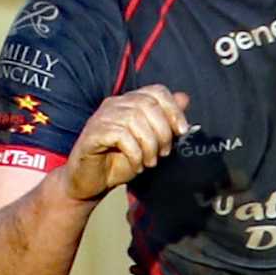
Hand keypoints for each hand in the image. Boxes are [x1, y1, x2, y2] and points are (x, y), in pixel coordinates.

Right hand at [62, 88, 192, 200]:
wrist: (92, 183)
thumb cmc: (119, 162)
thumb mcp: (150, 142)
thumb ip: (165, 121)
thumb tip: (184, 98)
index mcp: (129, 102)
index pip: (157, 91)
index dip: (174, 110)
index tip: (182, 132)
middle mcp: (114, 104)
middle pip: (148, 104)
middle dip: (163, 131)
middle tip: (164, 153)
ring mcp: (101, 117)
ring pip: (134, 119)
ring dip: (149, 145)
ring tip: (150, 162)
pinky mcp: (92, 134)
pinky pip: (120, 135)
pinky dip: (134, 153)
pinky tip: (136, 165)